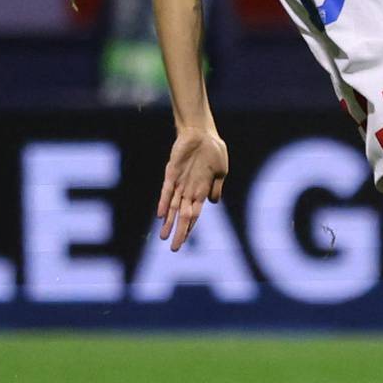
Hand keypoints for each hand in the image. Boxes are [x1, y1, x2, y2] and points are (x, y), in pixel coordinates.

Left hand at [157, 127, 228, 251]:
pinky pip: (167, 190)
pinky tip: (161, 214)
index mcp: (201, 192)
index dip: (190, 229)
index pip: (194, 215)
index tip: (184, 243)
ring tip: (163, 237)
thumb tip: (213, 203)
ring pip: (173, 207)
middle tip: (174, 249)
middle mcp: (188, 190)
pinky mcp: (172, 173)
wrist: (202, 133)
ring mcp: (179, 182)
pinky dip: (164, 202)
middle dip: (179, 232)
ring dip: (169, 222)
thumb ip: (216, 187)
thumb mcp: (221, 171)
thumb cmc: (213, 151)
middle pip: (183, 216)